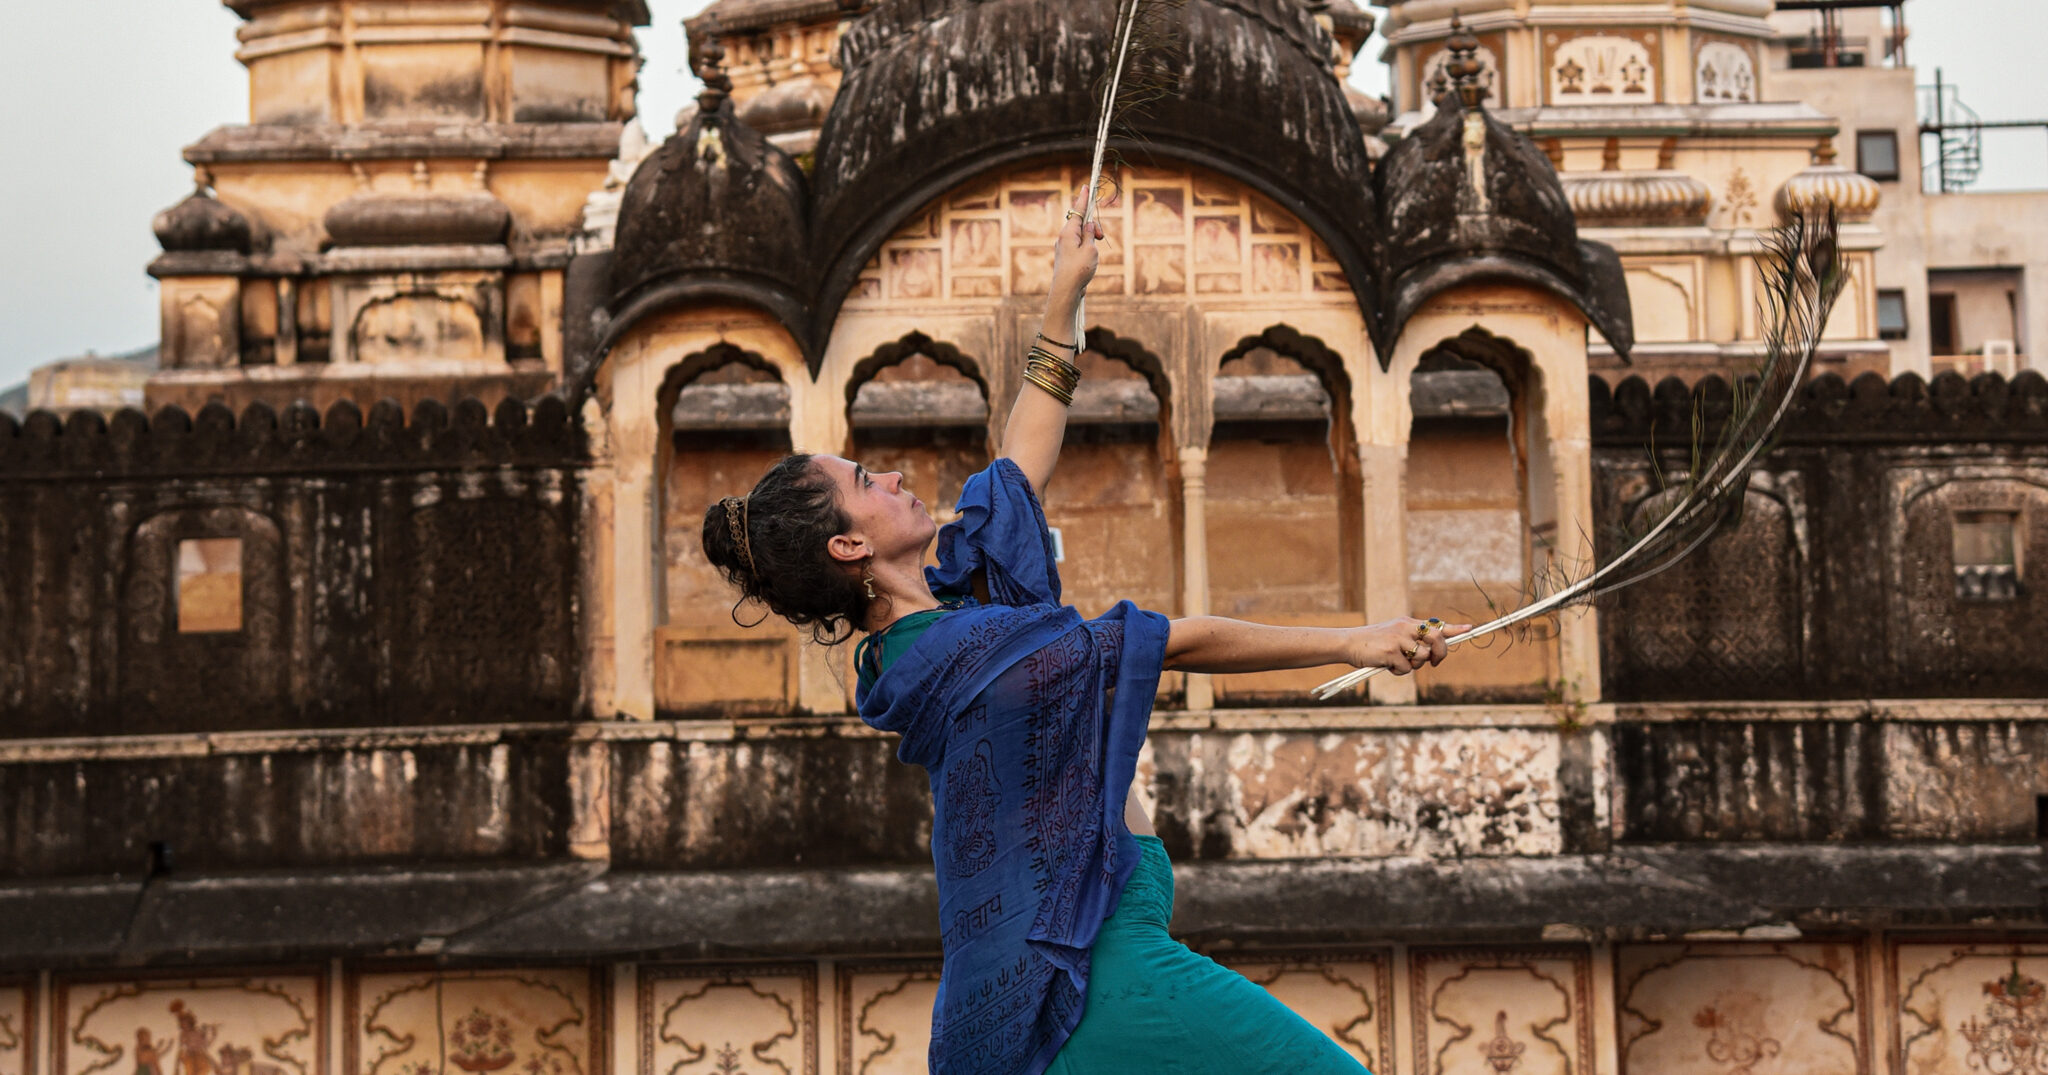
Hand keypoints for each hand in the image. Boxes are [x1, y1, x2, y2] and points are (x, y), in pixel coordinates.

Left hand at [1049, 188, 1105, 300]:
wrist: (1067, 291)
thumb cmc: (1078, 270)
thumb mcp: (1090, 249)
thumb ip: (1089, 234)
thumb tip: (1087, 224)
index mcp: (1068, 232)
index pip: (1077, 210)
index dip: (1083, 199)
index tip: (1085, 186)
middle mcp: (1063, 237)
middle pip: (1080, 222)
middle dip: (1093, 226)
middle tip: (1101, 236)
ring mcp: (1063, 247)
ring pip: (1080, 234)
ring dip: (1091, 238)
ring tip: (1095, 252)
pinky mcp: (1066, 256)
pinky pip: (1078, 244)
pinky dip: (1086, 246)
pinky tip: (1090, 259)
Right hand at [1342, 618, 1472, 675]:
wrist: (1349, 643)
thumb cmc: (1373, 643)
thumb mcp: (1394, 636)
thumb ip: (1412, 640)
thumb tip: (1432, 654)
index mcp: (1408, 623)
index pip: (1436, 624)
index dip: (1455, 628)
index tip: (1470, 629)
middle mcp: (1406, 628)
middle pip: (1437, 639)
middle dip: (1440, 653)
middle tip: (1434, 662)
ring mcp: (1398, 639)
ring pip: (1422, 658)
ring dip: (1414, 665)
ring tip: (1397, 663)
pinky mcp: (1391, 652)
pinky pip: (1406, 669)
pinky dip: (1399, 672)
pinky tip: (1387, 666)